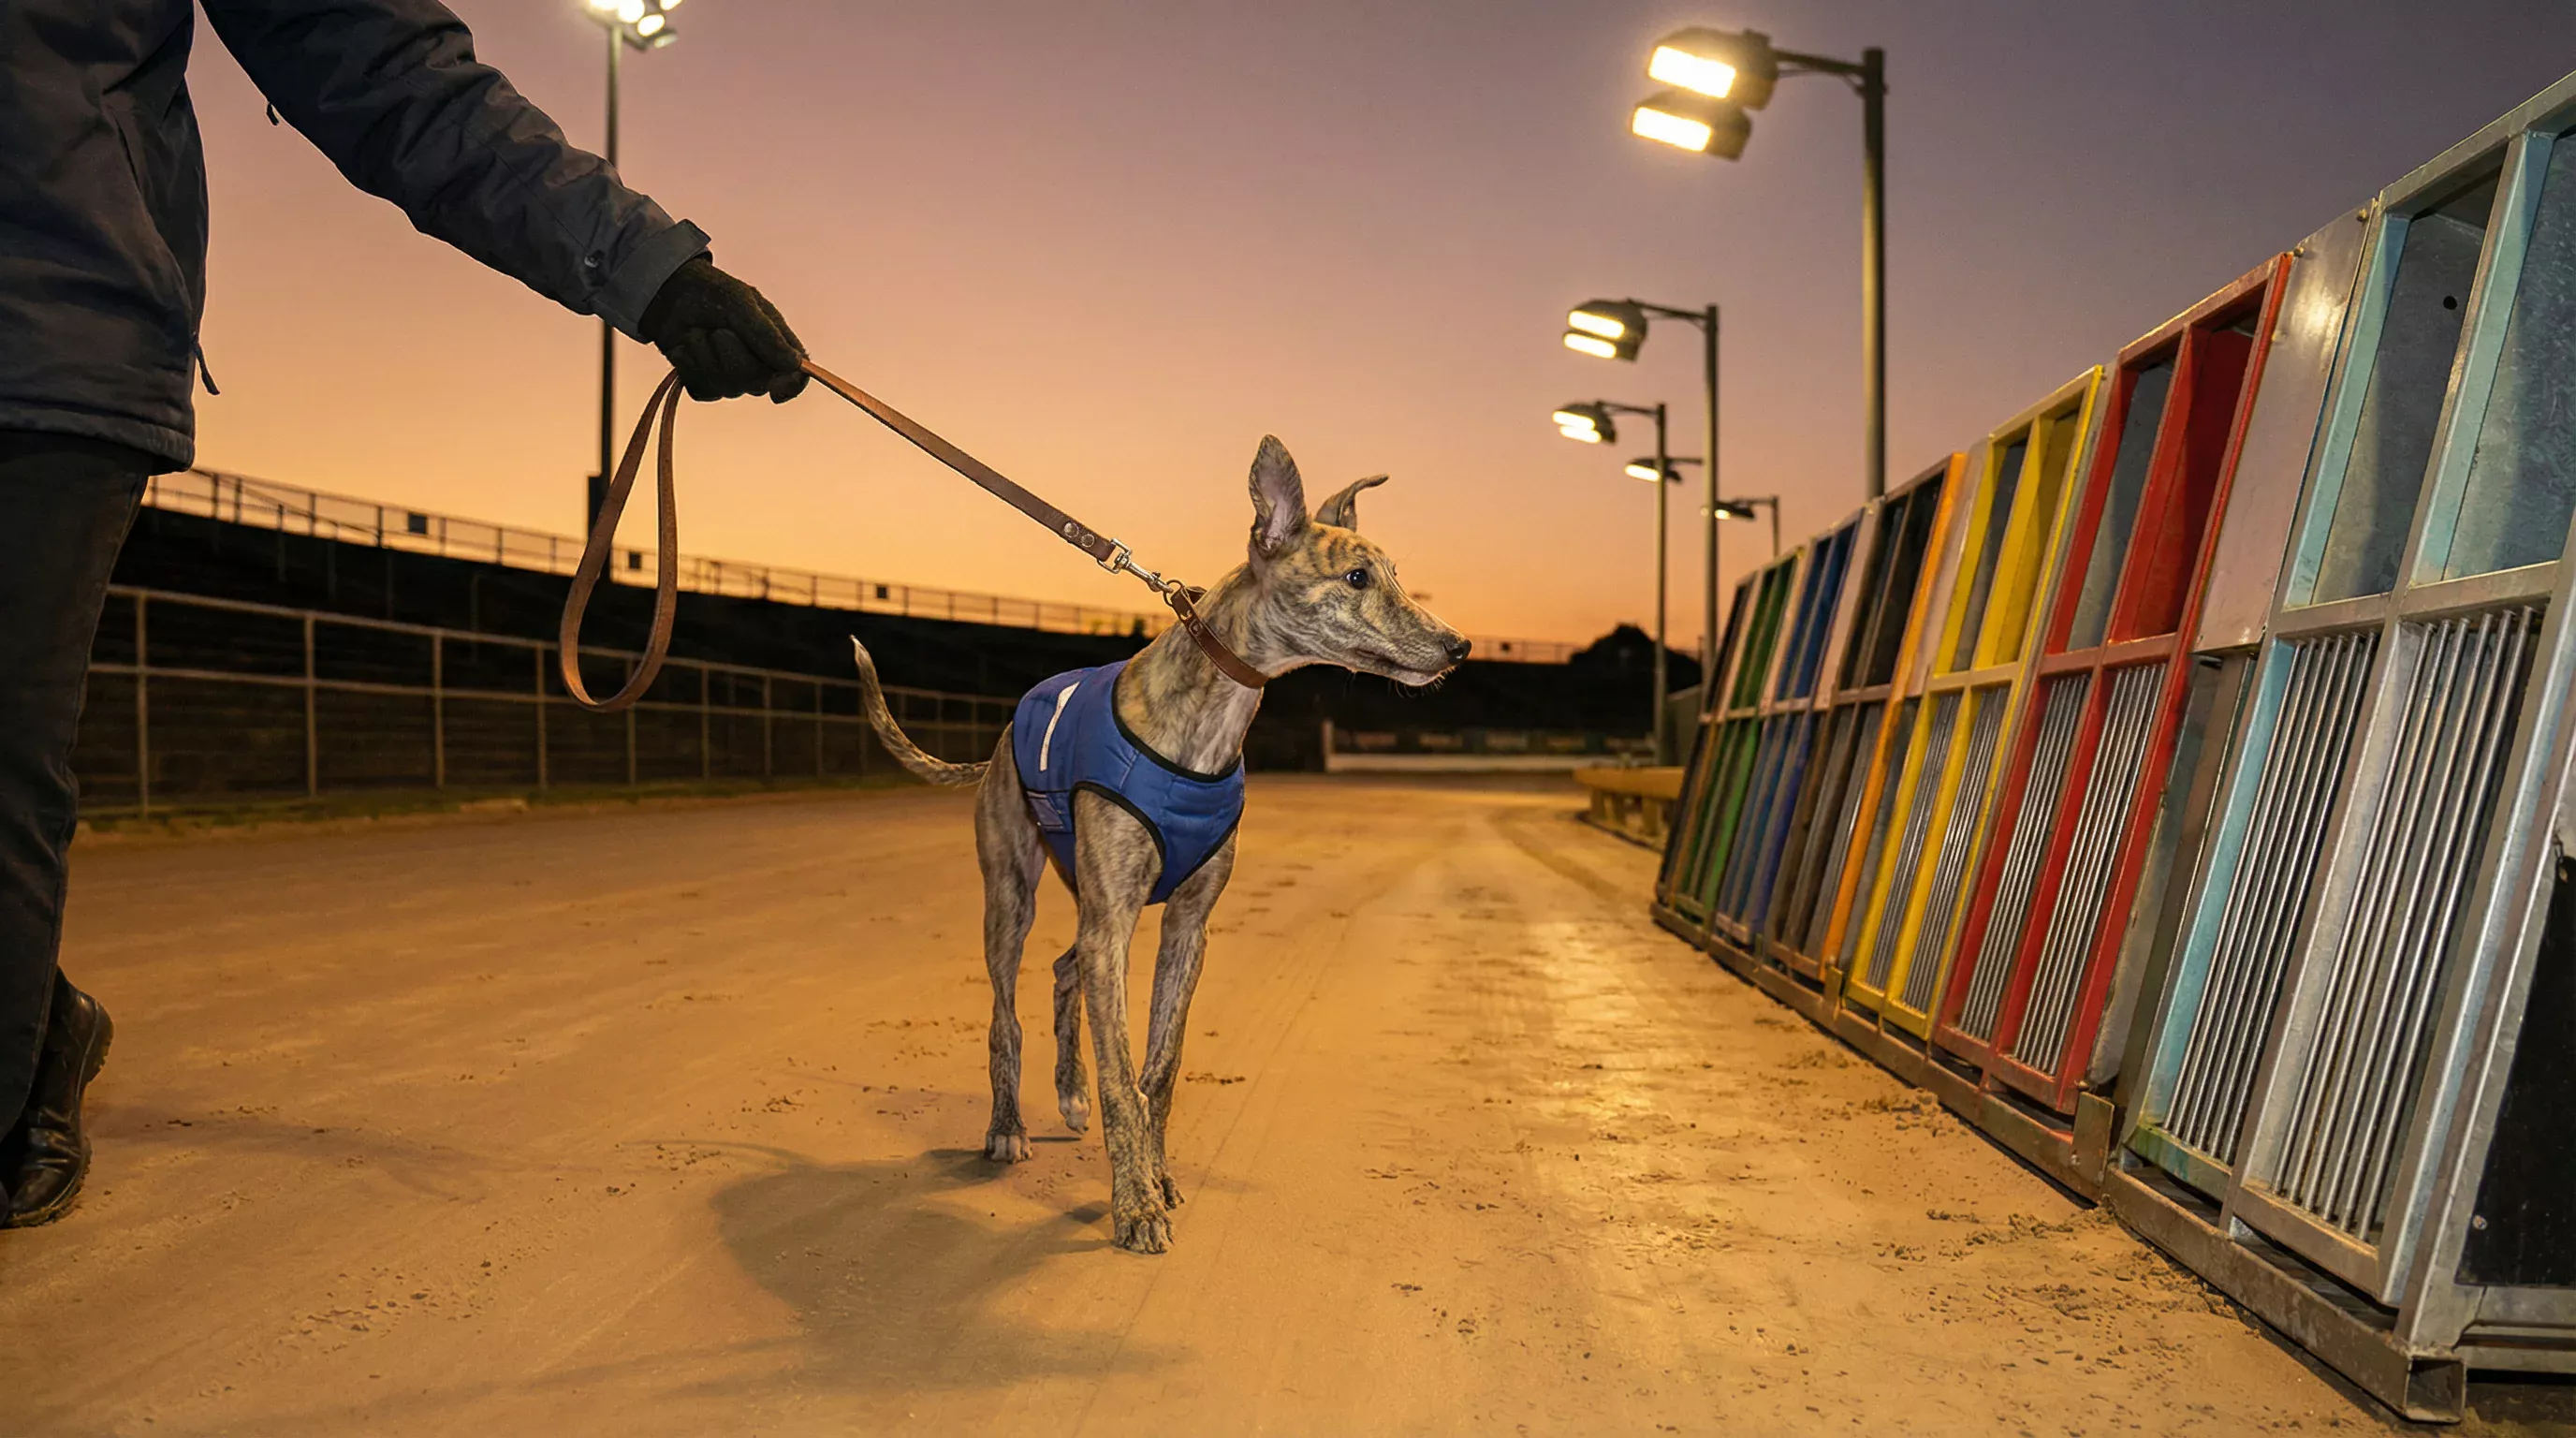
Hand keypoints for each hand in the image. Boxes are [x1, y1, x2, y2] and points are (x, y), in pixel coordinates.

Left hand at [637, 257, 807, 401]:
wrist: (668, 293)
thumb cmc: (711, 293)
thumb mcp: (741, 303)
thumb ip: (766, 334)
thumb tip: (794, 364)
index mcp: (777, 344)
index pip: (795, 375)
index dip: (791, 386)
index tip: (777, 390)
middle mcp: (759, 366)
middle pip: (756, 383)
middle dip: (732, 355)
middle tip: (718, 331)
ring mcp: (732, 379)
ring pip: (727, 388)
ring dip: (705, 355)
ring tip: (697, 332)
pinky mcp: (706, 385)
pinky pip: (702, 390)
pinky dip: (689, 366)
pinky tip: (686, 347)